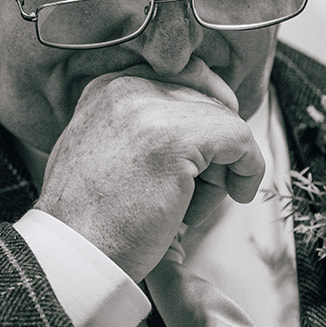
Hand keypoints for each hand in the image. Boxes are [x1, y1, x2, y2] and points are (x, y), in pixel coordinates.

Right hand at [32, 59, 264, 282]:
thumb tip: (197, 122)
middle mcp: (125, 87)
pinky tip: (238, 194)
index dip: (207, 110)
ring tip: (189, 204)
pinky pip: (241, 138)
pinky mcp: (178, 137)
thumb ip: (137, 127)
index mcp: (106, 88)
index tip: (217, 145)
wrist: (76, 252)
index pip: (181, 74)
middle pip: (205, 99)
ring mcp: (150, 109)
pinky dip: (249, 169)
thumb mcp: (102, 152)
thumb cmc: (92, 219)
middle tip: (193, 192)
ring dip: (221, 168)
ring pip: (223, 122)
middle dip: (211, 148)